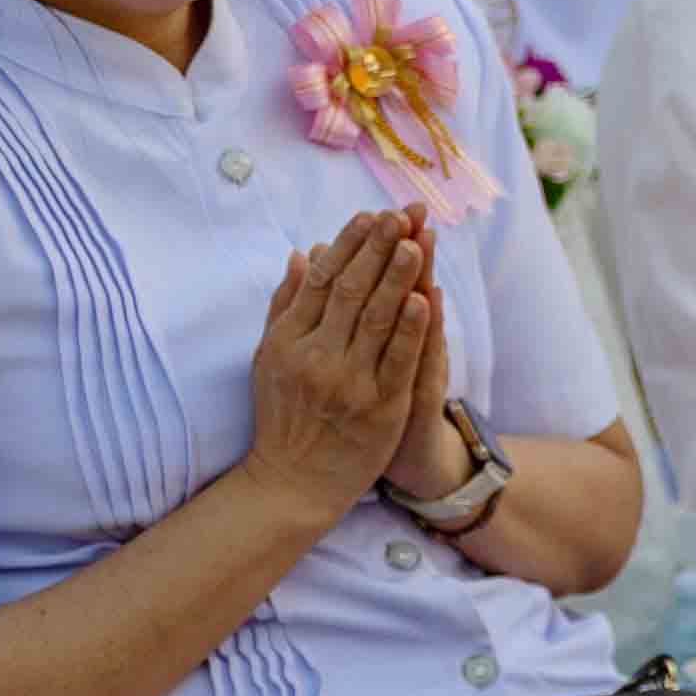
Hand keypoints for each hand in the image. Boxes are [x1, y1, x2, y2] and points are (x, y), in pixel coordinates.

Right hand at [239, 216, 442, 515]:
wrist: (293, 480)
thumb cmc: (283, 414)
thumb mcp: (271, 357)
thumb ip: (286, 305)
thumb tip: (300, 255)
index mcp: (287, 340)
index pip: (320, 281)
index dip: (347, 245)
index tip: (369, 215)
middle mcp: (313, 356)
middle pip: (348, 292)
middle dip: (376, 250)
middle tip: (400, 215)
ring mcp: (346, 381)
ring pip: (374, 320)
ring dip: (397, 278)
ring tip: (416, 242)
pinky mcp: (378, 406)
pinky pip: (396, 360)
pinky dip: (409, 328)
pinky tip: (424, 298)